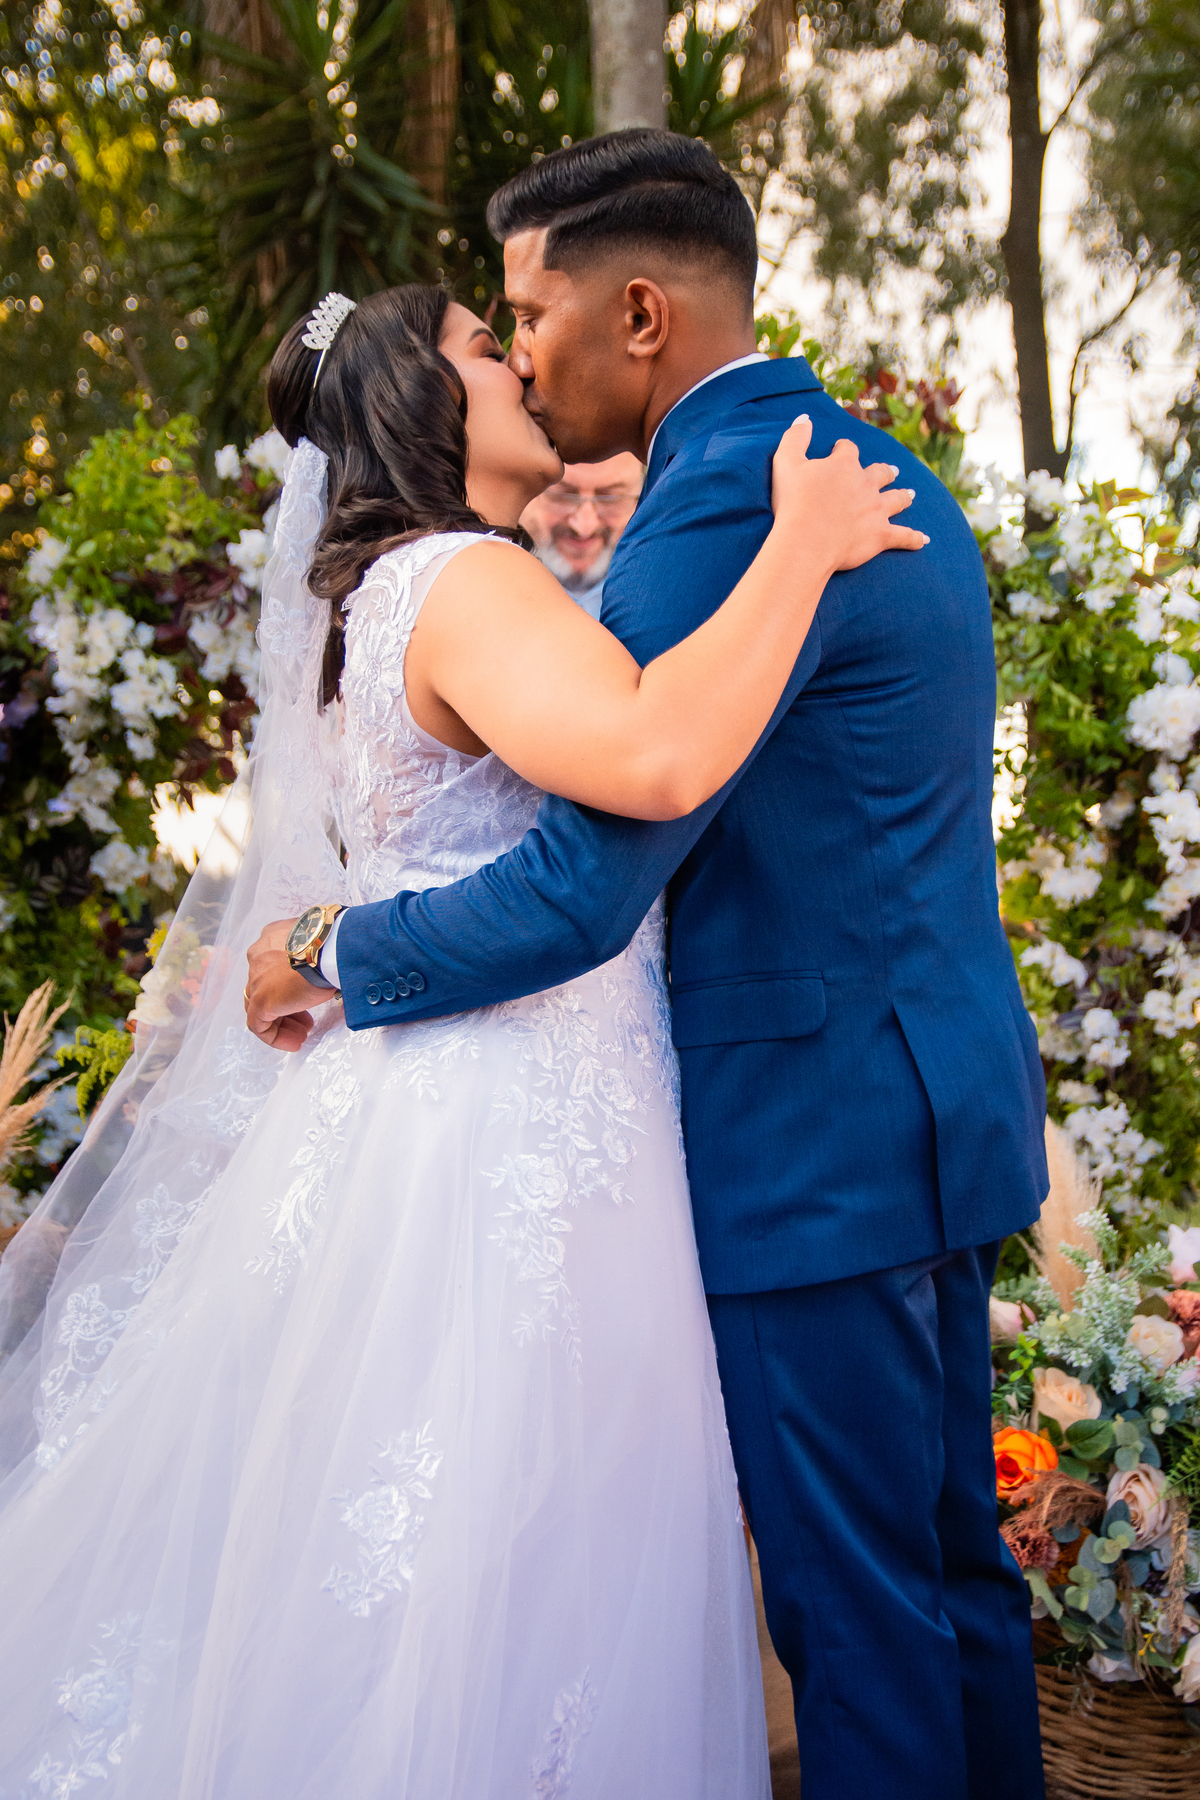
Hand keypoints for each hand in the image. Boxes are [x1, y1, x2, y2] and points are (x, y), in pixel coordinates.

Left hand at [244, 917, 326, 1051]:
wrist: (329, 948)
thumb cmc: (334, 943)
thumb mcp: (325, 947)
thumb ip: (322, 958)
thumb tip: (340, 972)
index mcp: (272, 937)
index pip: (273, 966)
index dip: (289, 986)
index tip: (307, 999)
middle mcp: (259, 955)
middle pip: (266, 987)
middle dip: (286, 1006)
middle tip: (306, 1020)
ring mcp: (256, 979)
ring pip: (260, 1006)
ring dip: (282, 1023)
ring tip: (302, 1035)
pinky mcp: (260, 1001)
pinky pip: (259, 1025)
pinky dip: (275, 1036)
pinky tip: (294, 1043)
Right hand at [770, 414, 928, 570]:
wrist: (806, 542)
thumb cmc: (793, 503)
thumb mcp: (786, 463)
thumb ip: (795, 438)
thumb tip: (804, 417)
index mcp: (844, 465)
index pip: (848, 450)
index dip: (843, 449)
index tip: (839, 449)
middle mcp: (866, 484)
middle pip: (881, 473)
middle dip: (885, 472)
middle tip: (892, 471)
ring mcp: (877, 510)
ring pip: (896, 500)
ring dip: (903, 496)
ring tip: (910, 495)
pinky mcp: (881, 536)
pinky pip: (904, 536)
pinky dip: (914, 539)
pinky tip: (924, 540)